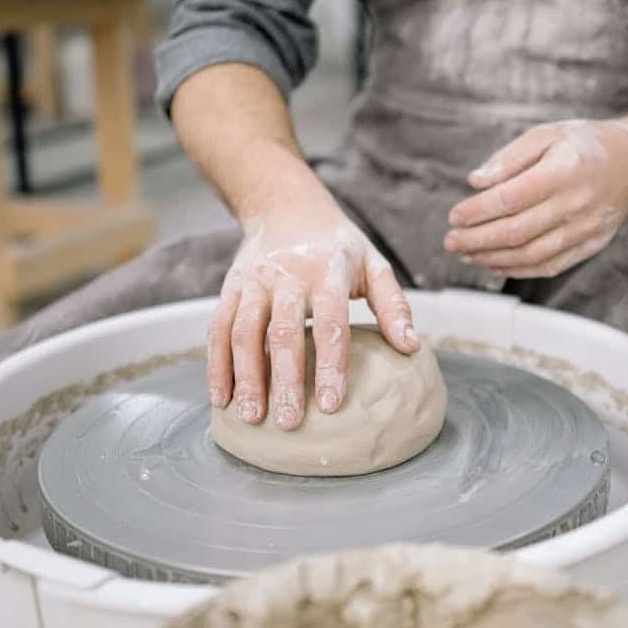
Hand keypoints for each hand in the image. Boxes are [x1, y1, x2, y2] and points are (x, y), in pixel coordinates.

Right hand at [208, 203, 419, 429]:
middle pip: (283, 331)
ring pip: (244, 332)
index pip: (330, 320)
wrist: (286, 205)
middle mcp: (287, 274)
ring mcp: (253, 280)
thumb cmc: (337, 245)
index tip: (330, 403)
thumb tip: (411, 347)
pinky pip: (218, 328)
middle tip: (289, 422)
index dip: (330, 363)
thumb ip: (393, 305)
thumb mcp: (373, 264)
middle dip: (284, 379)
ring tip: (252, 417)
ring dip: (246, 377)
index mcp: (328, 270)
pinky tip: (221, 397)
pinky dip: (216, 364)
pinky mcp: (230, 287)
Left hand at [443, 118, 627, 277]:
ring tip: (466, 254)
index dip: (478, 211)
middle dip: (477, 240)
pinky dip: (519, 269)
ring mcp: (587, 228)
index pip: (511, 198)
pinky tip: (495, 264)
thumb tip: (475, 182)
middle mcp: (577, 203)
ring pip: (532, 254)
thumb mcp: (546, 134)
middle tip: (450, 241)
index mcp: (564, 171)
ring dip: (493, 258)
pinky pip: (551, 265)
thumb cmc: (584, 144)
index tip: (454, 216)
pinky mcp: (592, 245)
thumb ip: (508, 158)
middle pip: (518, 231)